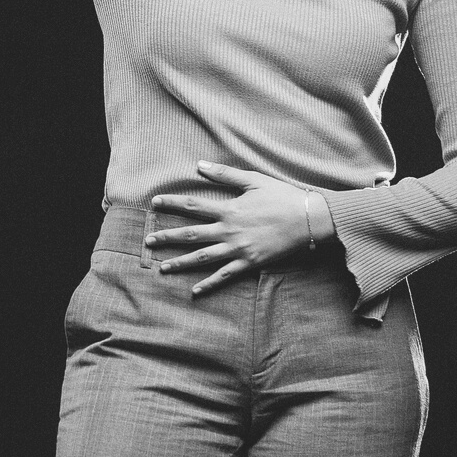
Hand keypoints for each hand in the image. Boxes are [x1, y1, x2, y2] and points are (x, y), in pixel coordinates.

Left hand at [143, 161, 315, 294]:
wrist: (308, 219)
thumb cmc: (283, 196)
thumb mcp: (253, 179)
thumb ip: (225, 174)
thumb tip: (199, 164)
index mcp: (229, 209)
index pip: (193, 205)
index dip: (172, 203)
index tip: (154, 203)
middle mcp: (229, 230)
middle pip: (191, 235)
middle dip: (167, 237)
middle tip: (148, 241)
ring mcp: (238, 249)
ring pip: (203, 258)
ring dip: (181, 263)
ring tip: (162, 268)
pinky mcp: (250, 263)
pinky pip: (225, 275)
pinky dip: (209, 284)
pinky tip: (195, 291)